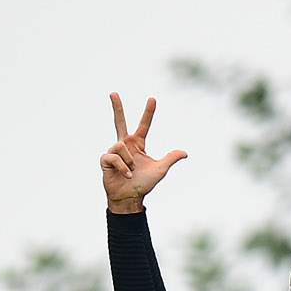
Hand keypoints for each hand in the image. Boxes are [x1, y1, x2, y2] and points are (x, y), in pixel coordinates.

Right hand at [101, 93, 187, 213]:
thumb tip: (185, 153)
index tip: (153, 98)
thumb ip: (170, 159)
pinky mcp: (105, 160)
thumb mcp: (160, 170)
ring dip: (129, 162)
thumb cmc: (143, 184)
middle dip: (117, 107)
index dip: (148, 112)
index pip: (144, 125)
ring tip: (131, 172)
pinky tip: (125, 175)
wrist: (129, 198)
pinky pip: (114, 157)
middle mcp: (125, 145)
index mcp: (138, 144)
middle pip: (120, 122)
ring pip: (120, 146)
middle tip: (113, 92)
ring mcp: (114, 151)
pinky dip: (123, 167)